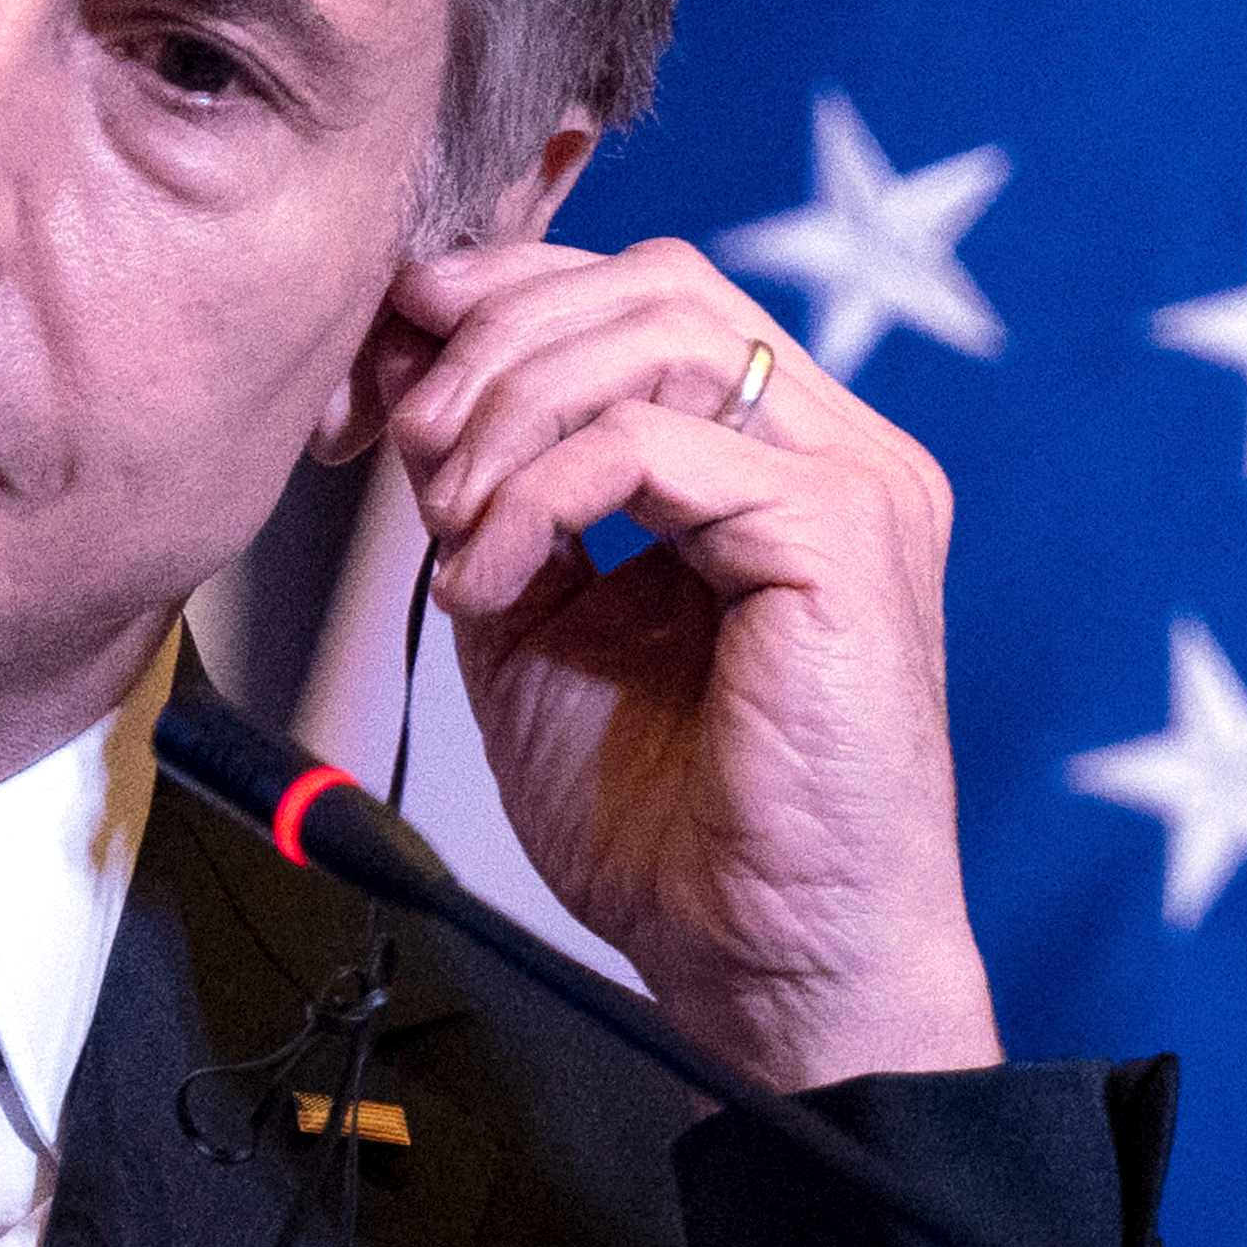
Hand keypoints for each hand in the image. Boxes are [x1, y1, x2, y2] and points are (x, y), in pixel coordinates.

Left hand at [374, 239, 1000, 1092]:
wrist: (769, 962)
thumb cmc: (681, 830)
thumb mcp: (548, 626)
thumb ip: (505, 502)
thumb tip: (414, 389)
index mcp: (786, 461)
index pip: (648, 299)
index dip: (506, 306)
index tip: (389, 378)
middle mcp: (842, 450)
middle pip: (654, 284)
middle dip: (494, 340)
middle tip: (405, 442)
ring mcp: (857, 484)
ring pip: (659, 335)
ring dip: (511, 411)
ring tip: (454, 524)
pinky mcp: (844, 537)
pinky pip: (656, 443)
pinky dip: (543, 492)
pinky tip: (495, 579)